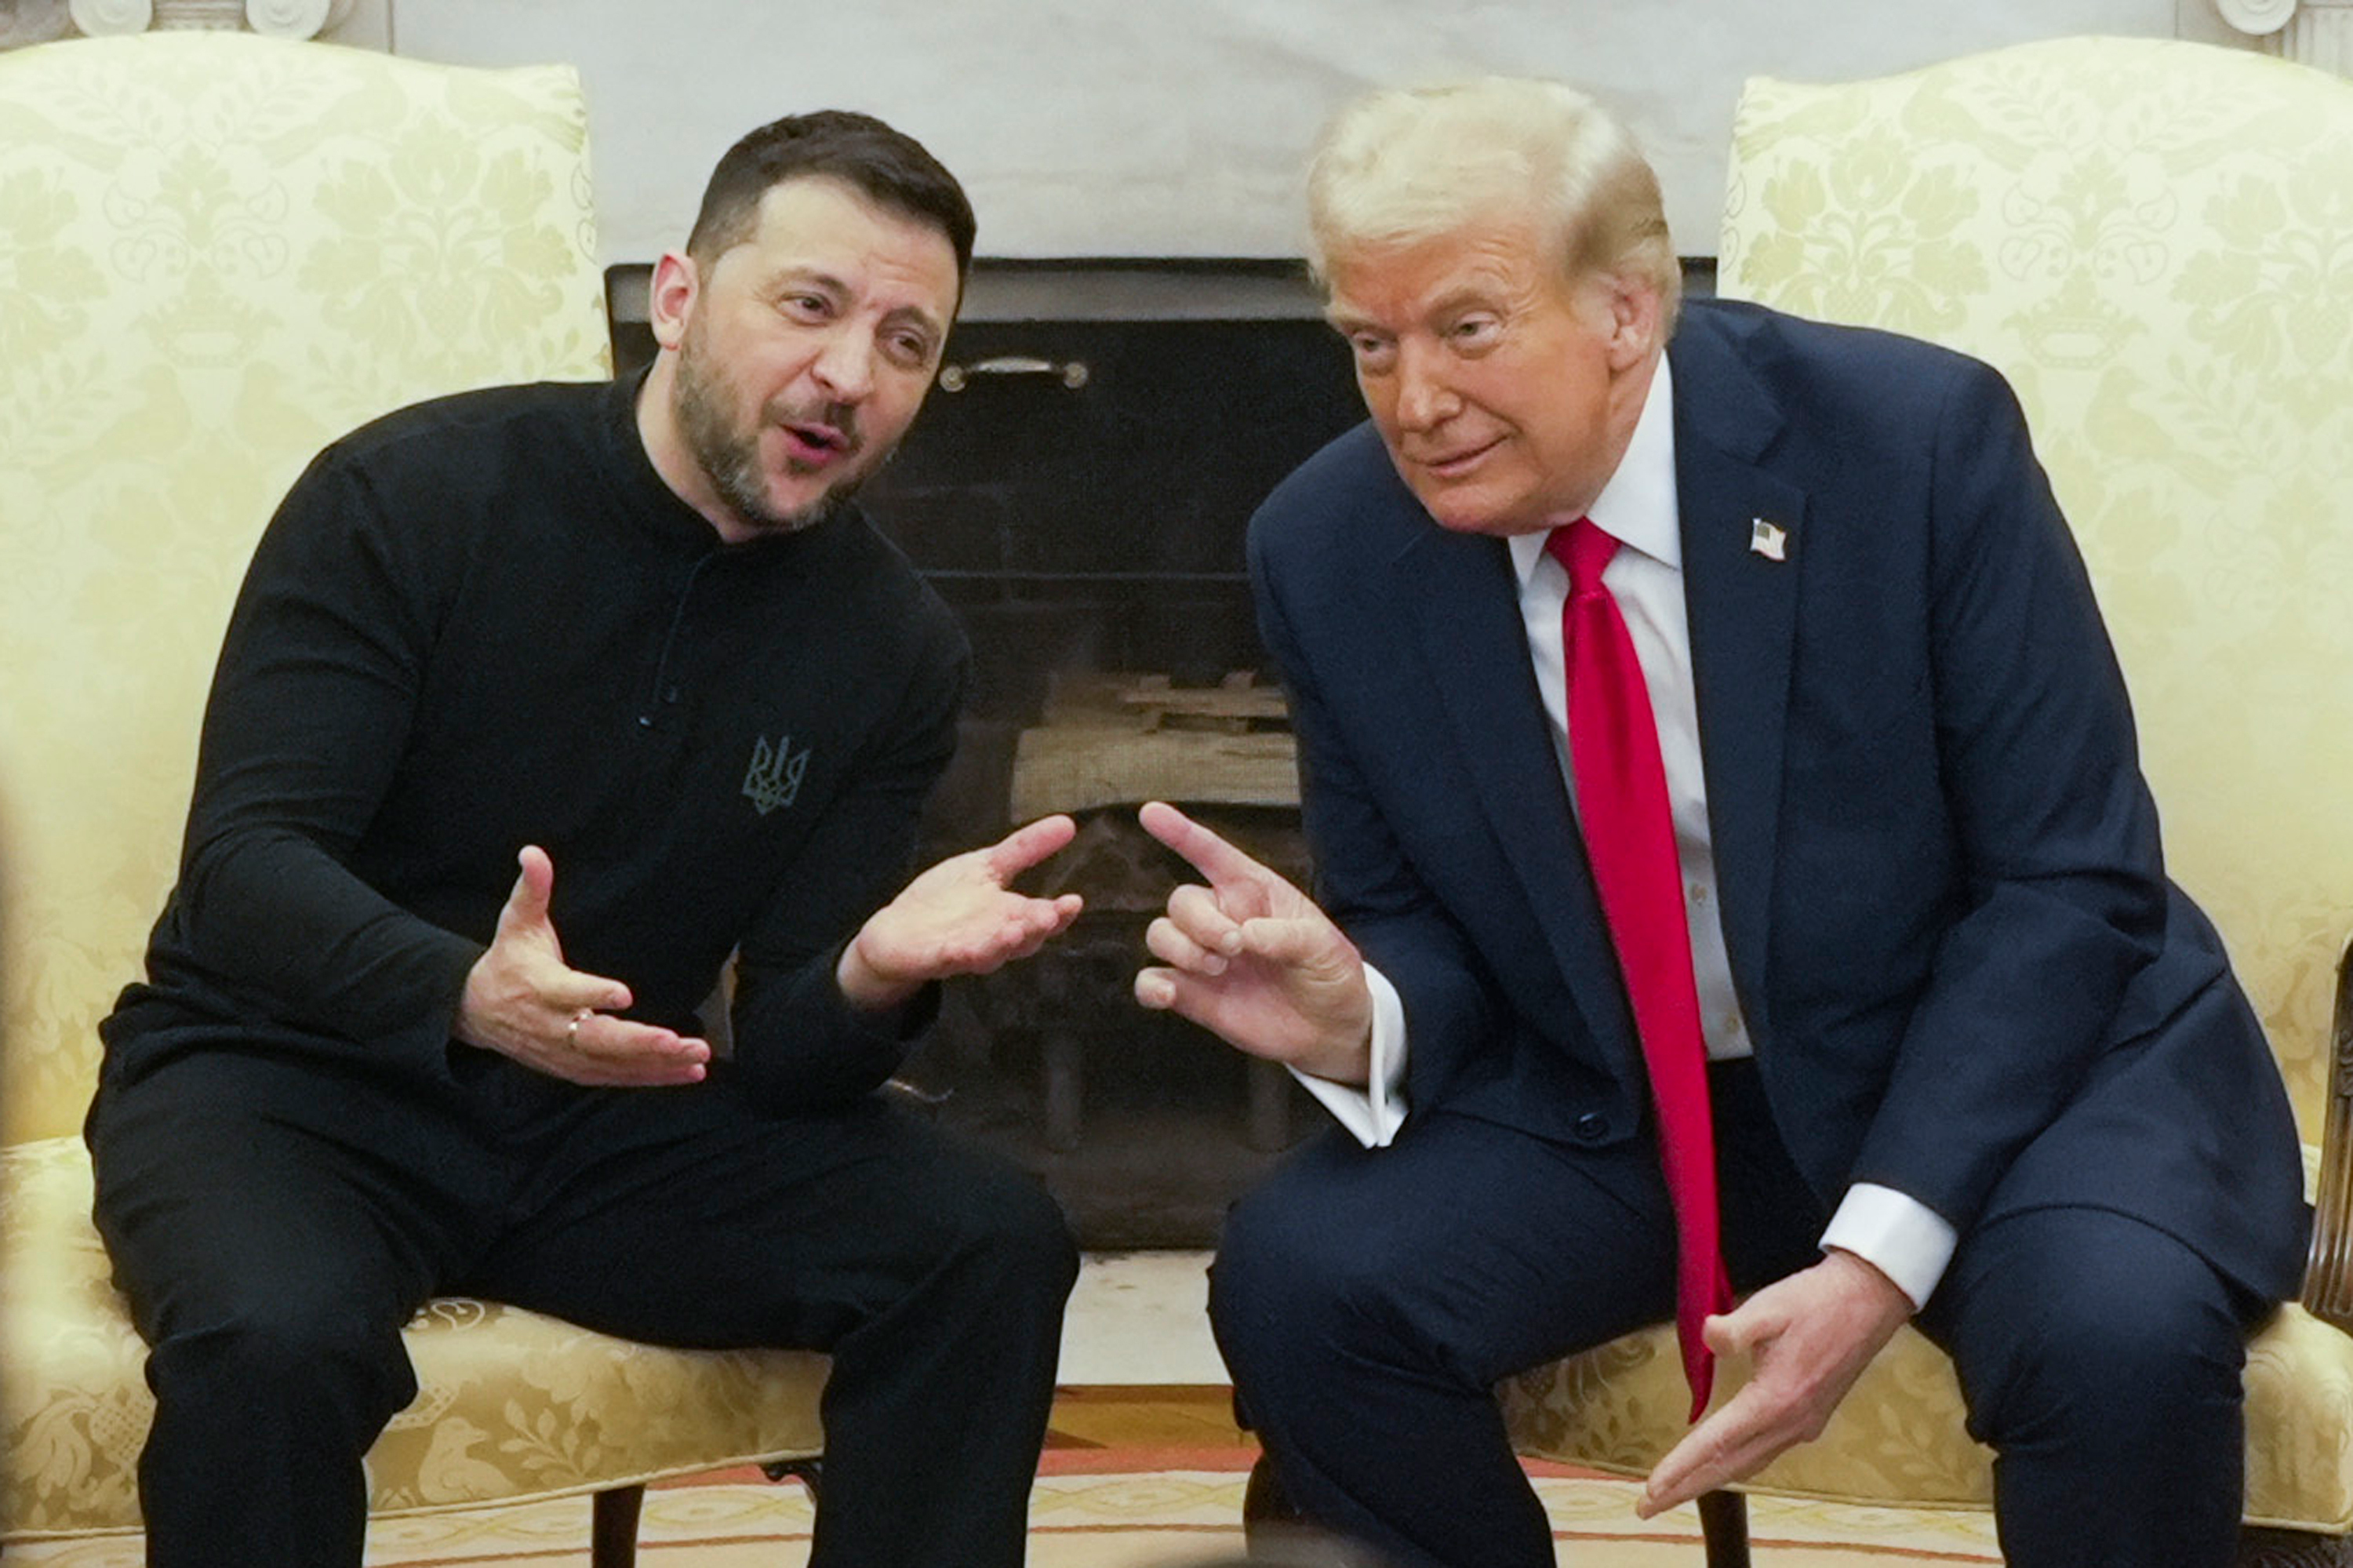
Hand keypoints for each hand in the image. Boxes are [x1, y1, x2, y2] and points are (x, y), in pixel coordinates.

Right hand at [454, 846, 710, 1086]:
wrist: (475, 1012)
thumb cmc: (508, 961)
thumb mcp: (515, 923)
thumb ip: (532, 890)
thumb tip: (532, 851)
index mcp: (541, 987)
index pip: (569, 993)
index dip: (594, 995)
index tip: (624, 995)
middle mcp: (554, 1026)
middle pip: (598, 1040)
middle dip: (640, 1043)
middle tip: (677, 1041)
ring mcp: (565, 1053)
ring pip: (613, 1064)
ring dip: (657, 1064)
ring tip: (697, 1058)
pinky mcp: (575, 1069)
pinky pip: (617, 1078)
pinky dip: (653, 1078)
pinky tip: (688, 1074)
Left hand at [836, 815, 1084, 1010]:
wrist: (898, 931)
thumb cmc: (948, 899)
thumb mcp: (988, 865)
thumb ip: (1025, 849)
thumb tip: (1068, 822)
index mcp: (1011, 915)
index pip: (1043, 918)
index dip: (1060, 914)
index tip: (1074, 901)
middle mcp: (995, 937)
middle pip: (1023, 939)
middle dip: (1036, 929)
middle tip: (1049, 916)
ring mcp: (967, 950)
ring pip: (991, 952)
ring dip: (1003, 944)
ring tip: (1014, 930)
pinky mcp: (936, 958)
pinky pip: (951, 958)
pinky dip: (960, 954)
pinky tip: (965, 947)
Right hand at [1132, 800, 1372, 1082]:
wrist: (1330, 1029)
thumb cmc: (1329, 975)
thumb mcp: (1325, 947)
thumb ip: (1288, 935)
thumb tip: (1247, 934)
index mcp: (1254, 893)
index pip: (1212, 855)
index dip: (1180, 833)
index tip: (1150, 812)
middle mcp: (1223, 919)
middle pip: (1182, 901)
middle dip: (1201, 922)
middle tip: (1235, 947)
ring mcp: (1204, 956)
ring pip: (1160, 934)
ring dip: (1181, 949)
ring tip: (1219, 969)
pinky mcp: (1192, 995)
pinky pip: (1151, 981)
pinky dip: (1149, 987)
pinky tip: (1167, 994)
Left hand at [1638, 1250, 1913, 1516]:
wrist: (1869, 1300)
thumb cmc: (1817, 1301)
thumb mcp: (1770, 1306)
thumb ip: (1734, 1327)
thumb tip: (1708, 1335)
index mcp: (1776, 1400)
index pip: (1716, 1443)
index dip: (1680, 1467)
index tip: (1651, 1489)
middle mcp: (1791, 1422)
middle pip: (1729, 1467)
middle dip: (1686, 1488)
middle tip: (1647, 1507)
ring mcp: (1804, 1424)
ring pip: (1749, 1464)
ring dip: (1710, 1480)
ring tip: (1676, 1490)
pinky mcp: (1811, 1418)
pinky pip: (1766, 1452)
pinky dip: (1737, 1464)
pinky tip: (1724, 1459)